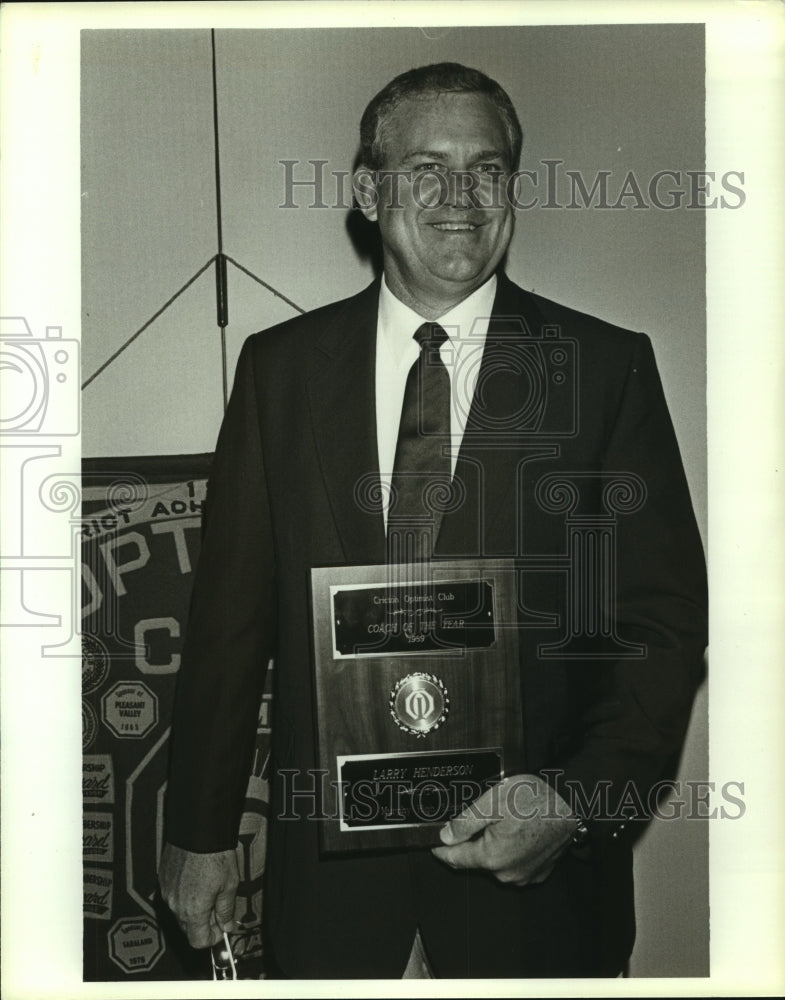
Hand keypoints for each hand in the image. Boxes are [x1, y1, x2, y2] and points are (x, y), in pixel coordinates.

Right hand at [158, 841, 238, 947]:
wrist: (198, 830)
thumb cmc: (215, 855)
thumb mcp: (229, 885)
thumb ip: (226, 910)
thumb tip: (226, 925)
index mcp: (193, 911)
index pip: (198, 941)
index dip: (212, 937)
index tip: (221, 927)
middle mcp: (176, 905)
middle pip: (189, 928)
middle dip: (204, 922)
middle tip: (218, 906)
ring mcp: (167, 892)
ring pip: (180, 911)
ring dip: (193, 908)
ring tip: (208, 888)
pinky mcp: (163, 879)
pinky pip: (173, 896)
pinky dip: (184, 894)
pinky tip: (196, 879)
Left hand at [431, 774, 575, 886]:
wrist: (573, 802)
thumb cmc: (535, 800)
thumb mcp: (492, 802)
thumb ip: (465, 822)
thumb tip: (445, 836)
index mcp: (492, 858)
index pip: (455, 858)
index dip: (441, 848)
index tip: (432, 842)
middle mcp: (508, 874)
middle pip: (476, 859)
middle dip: (469, 842)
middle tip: (472, 819)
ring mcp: (525, 875)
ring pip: (496, 861)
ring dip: (491, 846)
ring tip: (500, 820)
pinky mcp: (539, 871)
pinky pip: (515, 862)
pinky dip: (511, 849)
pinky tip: (517, 830)